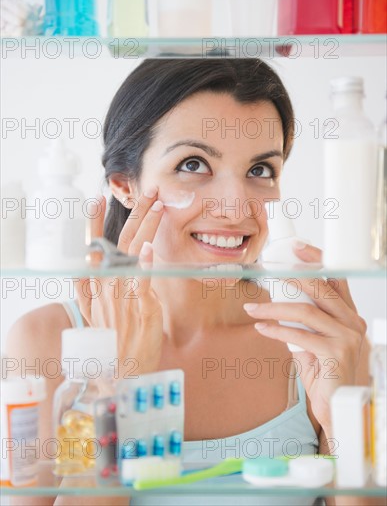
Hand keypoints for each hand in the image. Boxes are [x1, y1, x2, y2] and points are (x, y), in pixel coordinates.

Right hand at [73, 190, 164, 374]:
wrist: (117, 373)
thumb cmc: (109, 342)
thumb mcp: (91, 314)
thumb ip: (86, 289)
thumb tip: (84, 264)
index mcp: (96, 286)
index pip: (94, 246)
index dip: (94, 222)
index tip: (97, 198)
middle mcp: (106, 287)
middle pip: (121, 242)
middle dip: (135, 214)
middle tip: (148, 192)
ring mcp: (121, 297)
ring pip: (133, 254)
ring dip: (145, 227)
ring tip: (157, 206)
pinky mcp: (139, 309)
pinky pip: (141, 283)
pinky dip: (144, 264)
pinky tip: (148, 248)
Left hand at [243, 243, 367, 431]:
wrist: (337, 410)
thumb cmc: (326, 376)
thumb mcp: (315, 344)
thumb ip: (304, 325)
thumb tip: (278, 306)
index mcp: (350, 317)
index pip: (337, 280)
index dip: (318, 260)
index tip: (297, 248)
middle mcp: (352, 324)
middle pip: (321, 288)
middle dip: (293, 275)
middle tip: (270, 271)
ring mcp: (347, 338)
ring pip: (306, 311)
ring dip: (274, 307)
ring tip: (252, 309)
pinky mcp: (336, 354)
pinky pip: (299, 336)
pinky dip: (276, 330)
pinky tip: (262, 328)